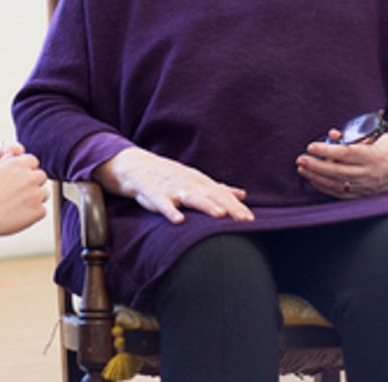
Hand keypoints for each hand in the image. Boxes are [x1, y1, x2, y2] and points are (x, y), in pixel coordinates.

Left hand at [0, 141, 23, 207]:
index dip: (16, 150)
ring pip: (15, 177)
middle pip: (16, 162)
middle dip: (19, 166)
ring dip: (16, 180)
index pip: (10, 148)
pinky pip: (9, 190)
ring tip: (8, 184)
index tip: (16, 153)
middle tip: (14, 170)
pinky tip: (8, 195)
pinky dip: (12, 192)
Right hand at [0, 152, 48, 236]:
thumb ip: (6, 160)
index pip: (33, 161)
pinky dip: (34, 213)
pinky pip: (42, 210)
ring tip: (19, 205)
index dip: (27, 170)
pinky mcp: (38, 211)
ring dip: (36, 197)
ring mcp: (36, 194)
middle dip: (33, 183)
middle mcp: (30, 177)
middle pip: (41, 176)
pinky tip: (20, 215)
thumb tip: (14, 151)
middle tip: (20, 193)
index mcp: (19, 164)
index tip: (20, 178)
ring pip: (44, 193)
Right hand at [93, 147, 252, 224]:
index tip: (251, 220)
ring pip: (191, 197)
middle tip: (244, 220)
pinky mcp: (154, 194)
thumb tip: (242, 194)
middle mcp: (188, 183)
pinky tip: (179, 220)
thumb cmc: (170, 177)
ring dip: (206, 205)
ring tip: (220, 215)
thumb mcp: (195, 181)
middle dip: (229, 207)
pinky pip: (163, 204)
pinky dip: (170, 211)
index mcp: (200, 182)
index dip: (237, 207)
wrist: (136, 167)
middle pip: (212, 196)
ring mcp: (172, 188)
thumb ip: (218, 189)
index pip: (222, 195)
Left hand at [295, 132, 387, 198]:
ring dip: (316, 177)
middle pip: (338, 171)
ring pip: (337, 184)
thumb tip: (332, 135)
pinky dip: (325, 187)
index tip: (311, 146)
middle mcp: (370, 173)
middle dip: (316, 166)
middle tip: (300, 159)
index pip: (346, 153)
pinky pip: (341, 194)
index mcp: (373, 156)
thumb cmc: (384, 146)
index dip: (327, 150)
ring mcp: (367, 186)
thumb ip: (352, 136)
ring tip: (302, 169)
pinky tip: (313, 180)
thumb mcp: (373, 136)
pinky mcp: (363, 195)